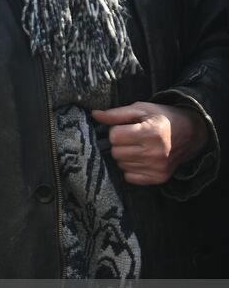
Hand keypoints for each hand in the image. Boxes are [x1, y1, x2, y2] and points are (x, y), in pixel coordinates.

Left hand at [91, 102, 208, 185]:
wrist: (191, 133)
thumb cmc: (162, 118)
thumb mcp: (141, 109)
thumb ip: (116, 114)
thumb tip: (95, 115)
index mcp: (151, 132)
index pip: (114, 136)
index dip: (116, 131)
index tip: (127, 128)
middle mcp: (156, 152)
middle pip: (116, 152)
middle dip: (119, 144)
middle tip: (133, 138)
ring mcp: (158, 167)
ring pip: (121, 165)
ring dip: (125, 156)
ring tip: (139, 147)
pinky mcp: (159, 178)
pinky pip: (130, 177)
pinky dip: (131, 169)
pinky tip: (141, 159)